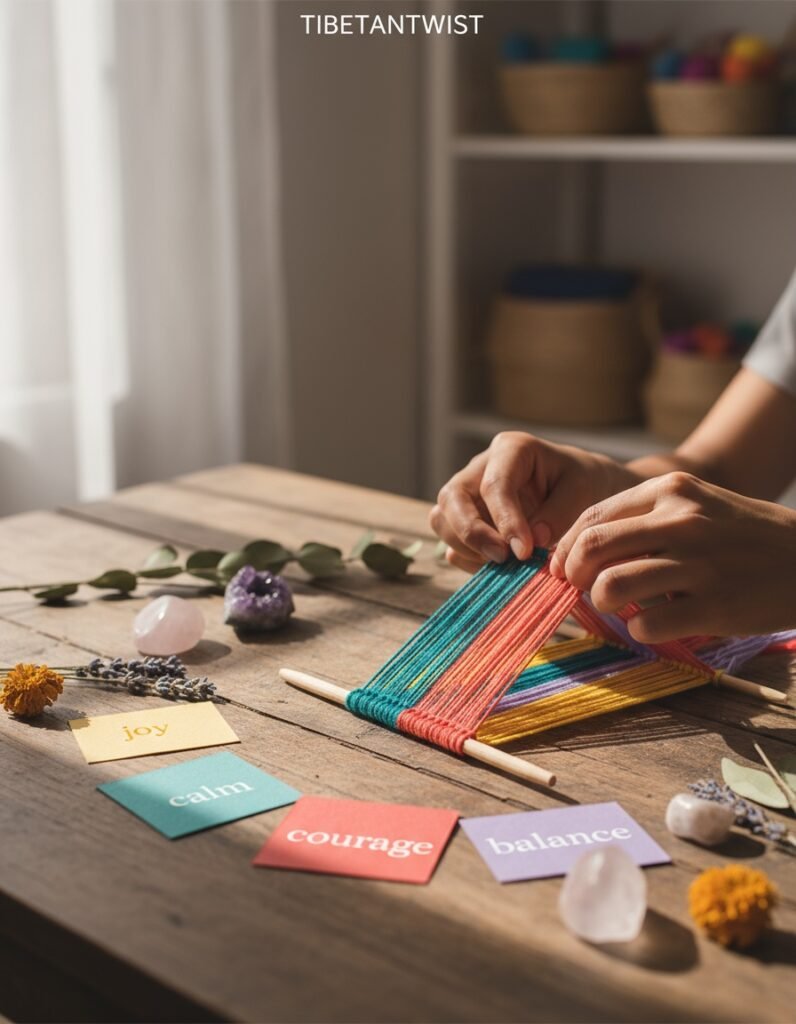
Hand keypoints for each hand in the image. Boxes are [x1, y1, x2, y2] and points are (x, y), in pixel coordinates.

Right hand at [430, 432, 640, 571]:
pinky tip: (499, 568)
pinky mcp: (465, 520)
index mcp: (510, 449)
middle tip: (503, 559)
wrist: (580, 490)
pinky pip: (450, 542)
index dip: (506, 521)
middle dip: (471, 533)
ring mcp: (468, 494)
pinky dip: (468, 559)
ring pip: (441, 519)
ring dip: (466, 547)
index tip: (524, 552)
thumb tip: (533, 540)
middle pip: (452, 497)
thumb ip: (560, 512)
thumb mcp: (583, 490)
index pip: (494, 485)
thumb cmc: (582, 483)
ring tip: (504, 565)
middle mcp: (480, 468)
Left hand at [550, 471, 795, 640]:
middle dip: (574, 575)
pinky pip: (646, 624)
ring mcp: (698, 564)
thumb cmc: (745, 536)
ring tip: (619, 607)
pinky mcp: (715, 606)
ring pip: (611, 586)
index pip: (593, 517)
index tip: (563, 567)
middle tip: (583, 589)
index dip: (566, 548)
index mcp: (672, 491)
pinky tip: (654, 625)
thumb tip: (585, 548)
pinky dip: (639, 630)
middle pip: (592, 549)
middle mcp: (681, 522)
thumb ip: (648, 519)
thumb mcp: (699, 505)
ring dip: (603, 603)